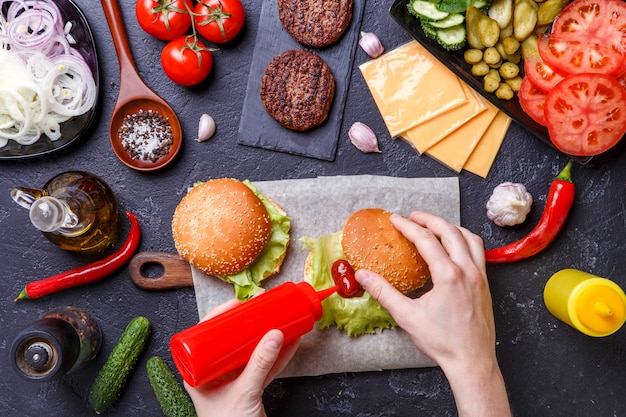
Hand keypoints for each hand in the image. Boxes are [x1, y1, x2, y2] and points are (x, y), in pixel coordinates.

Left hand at [184, 298, 300, 416]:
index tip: (237, 303)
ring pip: (250, 351)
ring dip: (266, 336)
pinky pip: (265, 366)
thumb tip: (274, 334)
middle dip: (248, 323)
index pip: (206, 336)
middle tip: (260, 305)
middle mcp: (214, 373)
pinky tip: (291, 342)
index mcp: (199, 372)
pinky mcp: (250, 389)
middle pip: (230, 340)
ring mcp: (233, 381)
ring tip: (280, 318)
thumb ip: (260, 364)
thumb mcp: (244, 392)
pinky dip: (278, 355)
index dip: (220, 316)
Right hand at [355, 211, 510, 416]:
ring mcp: (481, 277)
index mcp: (449, 276)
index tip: (395, 220)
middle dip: (430, 220)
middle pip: (450, 232)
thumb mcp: (407, 316)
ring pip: (469, 238)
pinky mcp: (486, 285)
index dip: (408, 226)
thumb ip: (383, 293)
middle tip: (413, 216)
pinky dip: (465, 241)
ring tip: (434, 226)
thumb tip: (363, 276)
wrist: (472, 362)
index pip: (426, 240)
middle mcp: (468, 271)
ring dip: (451, 227)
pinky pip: (478, 252)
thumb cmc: (442, 342)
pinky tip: (455, 248)